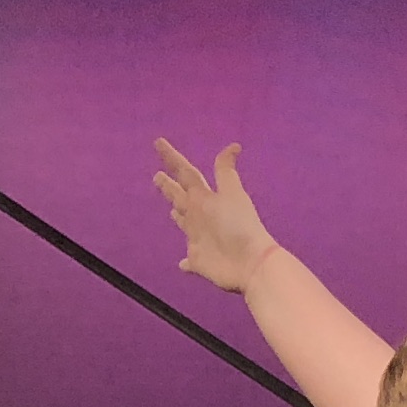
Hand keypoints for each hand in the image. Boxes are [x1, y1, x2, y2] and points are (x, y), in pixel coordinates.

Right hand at [152, 137, 275, 293]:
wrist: (249, 262)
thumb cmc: (238, 225)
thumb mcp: (231, 193)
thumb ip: (225, 171)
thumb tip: (234, 146)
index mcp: (205, 197)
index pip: (185, 173)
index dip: (172, 157)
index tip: (159, 142)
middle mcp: (200, 215)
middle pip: (181, 197)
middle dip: (169, 187)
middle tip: (157, 176)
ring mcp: (199, 238)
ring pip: (184, 224)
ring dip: (177, 216)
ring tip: (170, 210)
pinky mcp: (199, 260)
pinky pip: (189, 260)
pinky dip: (185, 262)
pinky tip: (182, 264)